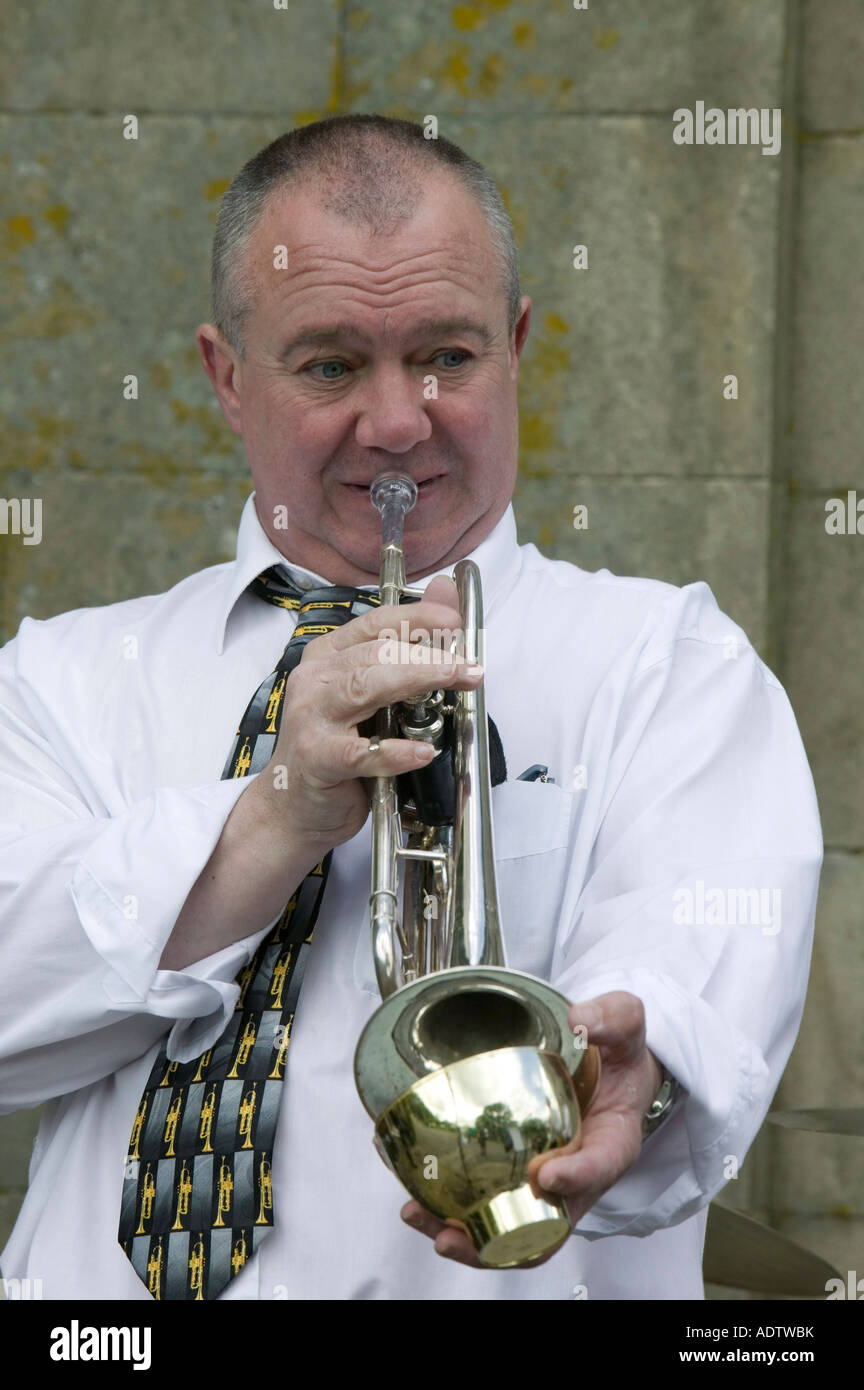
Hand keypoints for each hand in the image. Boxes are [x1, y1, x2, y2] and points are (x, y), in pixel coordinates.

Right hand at [245, 576, 480, 855]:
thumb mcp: (372, 695)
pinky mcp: (316, 759)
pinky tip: (423, 752)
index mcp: (328, 657)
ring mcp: (311, 718)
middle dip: (428, 654)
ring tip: (456, 681)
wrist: (292, 807)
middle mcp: (315, 680)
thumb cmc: (336, 747)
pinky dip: (394, 752)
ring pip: (365, 687)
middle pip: (375, 653)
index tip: (457, 621)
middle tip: (469, 665)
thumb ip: (406, 648)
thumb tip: (446, 594)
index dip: (418, 617)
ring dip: (416, 680)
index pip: (376, 623)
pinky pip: (359, 752)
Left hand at [400, 991, 662, 1266]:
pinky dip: (452, 1209)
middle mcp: (579, 1177)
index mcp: (612, 1143)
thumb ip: (613, 1018)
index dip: (576, 1178)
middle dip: (501, 1239)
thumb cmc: (617, 1056)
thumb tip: (580, 1019)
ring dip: (464, 1235)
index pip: (599, 1167)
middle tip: (456, 1233)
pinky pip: (489, 1207)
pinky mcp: (518, 1179)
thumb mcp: (625, 1026)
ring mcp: (546, 1185)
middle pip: (545, 1226)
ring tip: (418, 1215)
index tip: (545, 1175)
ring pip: (510, 1229)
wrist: (610, 1073)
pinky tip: (413, 1192)